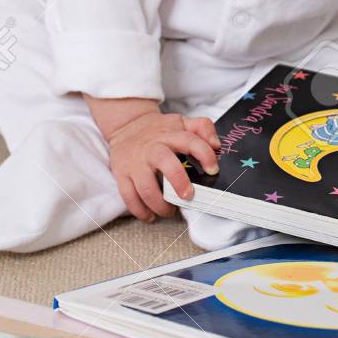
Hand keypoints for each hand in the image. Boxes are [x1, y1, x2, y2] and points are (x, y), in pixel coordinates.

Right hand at [106, 106, 220, 222]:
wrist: (127, 125)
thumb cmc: (160, 130)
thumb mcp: (182, 122)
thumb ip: (202, 128)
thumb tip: (216, 144)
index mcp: (170, 134)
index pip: (190, 141)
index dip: (204, 155)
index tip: (213, 170)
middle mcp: (152, 147)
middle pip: (165, 163)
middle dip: (178, 182)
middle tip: (188, 196)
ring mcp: (135, 162)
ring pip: (146, 187)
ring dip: (160, 204)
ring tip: (169, 211)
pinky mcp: (121, 174)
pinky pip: (128, 196)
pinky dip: (140, 211)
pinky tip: (150, 216)